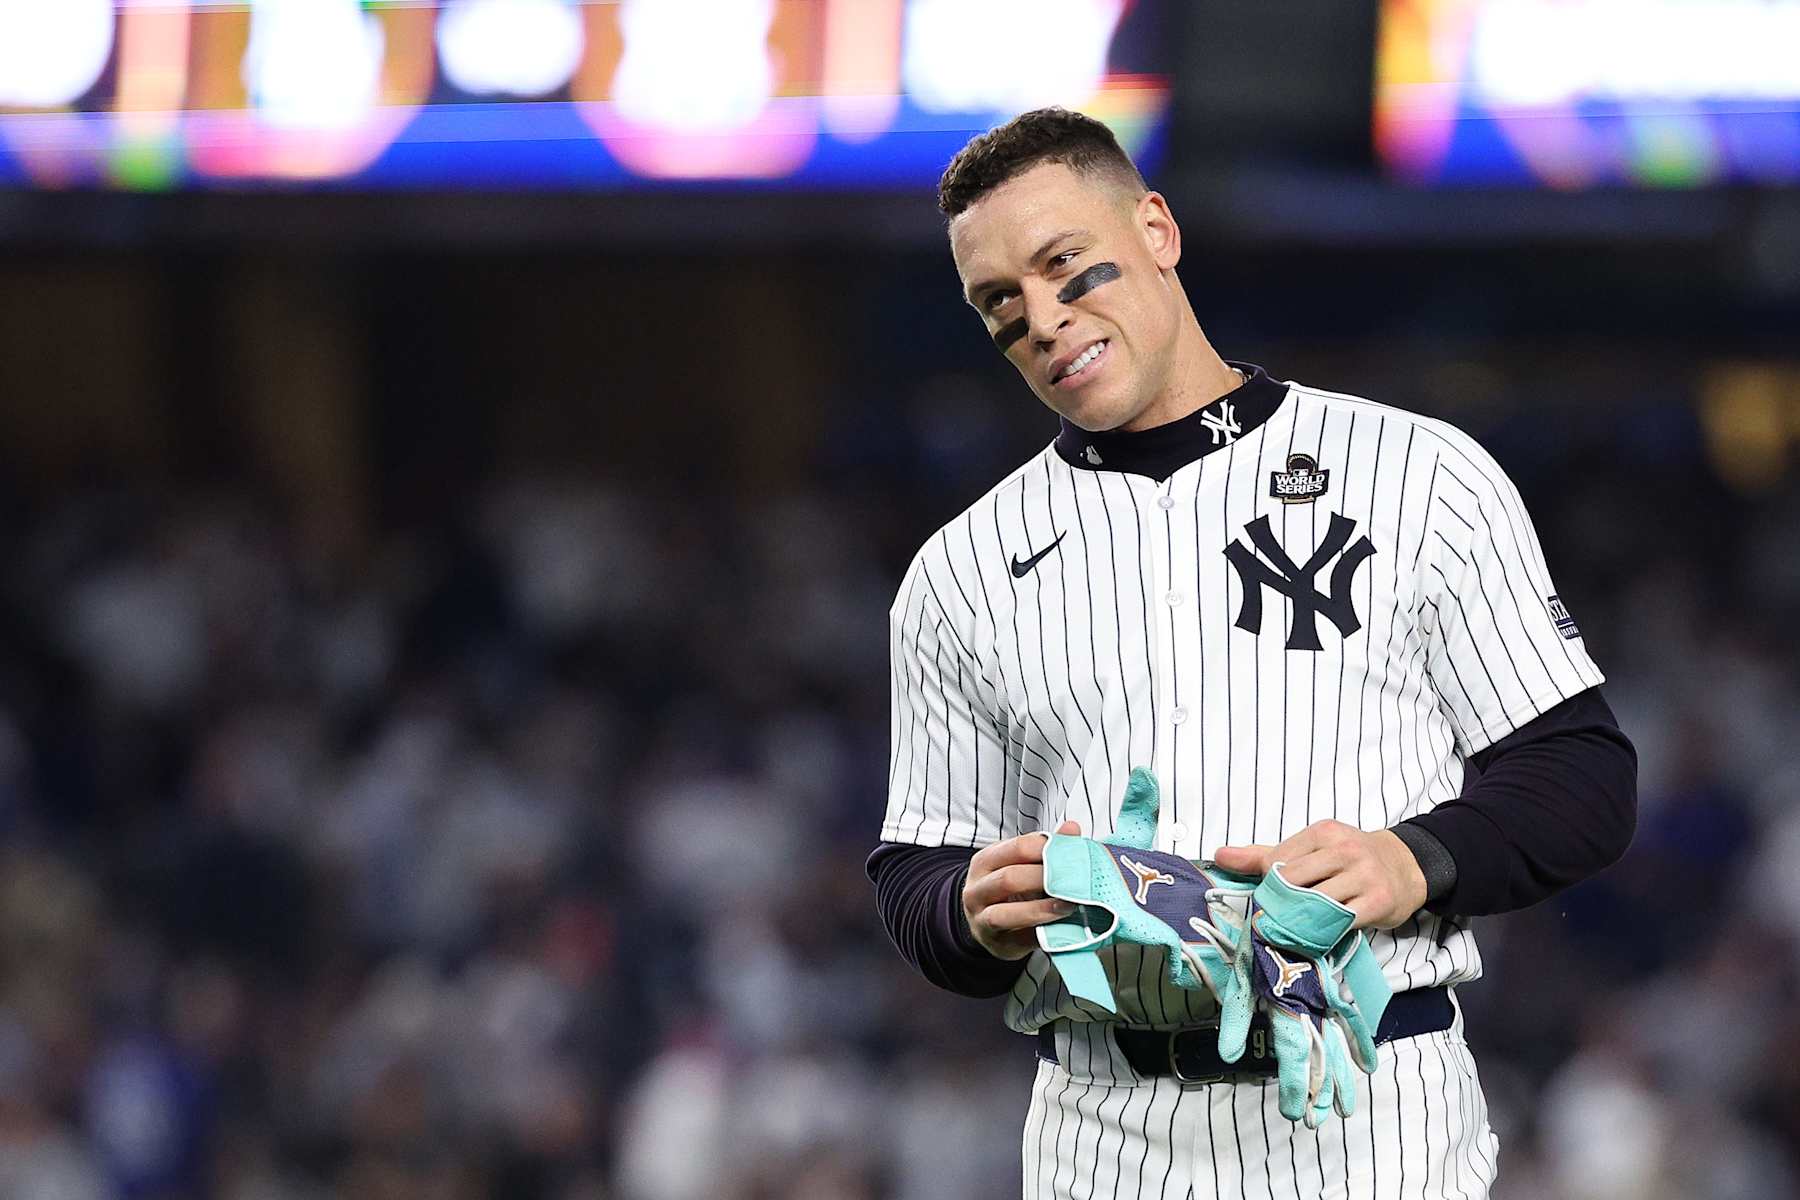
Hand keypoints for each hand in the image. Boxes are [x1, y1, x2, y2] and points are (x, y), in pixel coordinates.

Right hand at [962, 820, 1081, 958]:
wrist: (987, 925)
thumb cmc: (1009, 891)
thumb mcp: (1021, 865)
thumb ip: (1046, 848)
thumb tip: (1072, 828)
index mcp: (985, 862)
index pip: (1016, 848)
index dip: (1046, 849)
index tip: (1071, 852)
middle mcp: (976, 889)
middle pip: (1008, 878)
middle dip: (1044, 879)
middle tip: (1074, 880)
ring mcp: (981, 918)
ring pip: (1004, 913)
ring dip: (1041, 909)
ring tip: (1068, 906)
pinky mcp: (996, 943)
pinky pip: (1017, 939)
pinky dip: (1040, 933)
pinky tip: (1060, 928)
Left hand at [1213, 820, 1426, 929]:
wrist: (1406, 866)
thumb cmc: (1351, 859)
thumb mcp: (1312, 848)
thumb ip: (1265, 854)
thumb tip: (1219, 854)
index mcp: (1324, 833)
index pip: (1279, 860)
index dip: (1268, 883)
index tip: (1267, 898)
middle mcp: (1345, 850)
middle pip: (1294, 881)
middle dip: (1280, 904)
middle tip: (1272, 920)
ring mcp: (1364, 875)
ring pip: (1317, 903)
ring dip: (1298, 922)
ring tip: (1290, 931)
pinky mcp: (1379, 901)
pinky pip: (1342, 921)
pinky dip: (1325, 932)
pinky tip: (1317, 936)